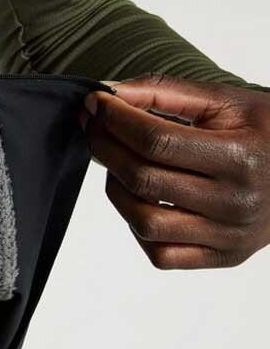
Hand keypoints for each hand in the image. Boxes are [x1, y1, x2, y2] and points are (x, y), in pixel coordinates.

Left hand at [80, 73, 269, 268]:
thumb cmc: (264, 133)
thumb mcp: (227, 101)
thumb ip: (166, 91)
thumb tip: (110, 94)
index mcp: (243, 156)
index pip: (156, 141)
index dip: (115, 121)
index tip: (95, 104)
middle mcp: (238, 202)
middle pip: (143, 179)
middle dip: (105, 148)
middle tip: (94, 128)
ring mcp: (231, 236)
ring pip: (144, 222)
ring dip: (116, 190)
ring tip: (118, 165)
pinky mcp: (223, 257)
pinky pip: (161, 255)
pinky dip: (139, 229)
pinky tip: (143, 201)